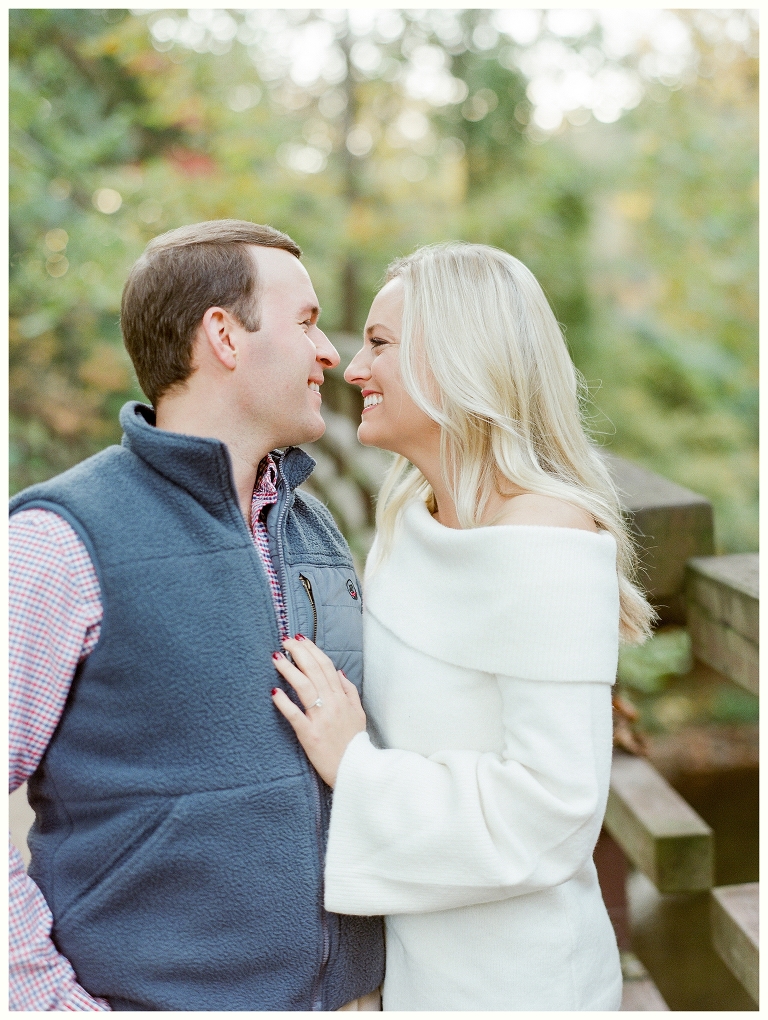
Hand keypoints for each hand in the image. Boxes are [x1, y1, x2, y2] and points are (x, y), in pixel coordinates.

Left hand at [271, 636, 365, 787]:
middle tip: (285, 641)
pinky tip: (274, 692)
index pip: (326, 666)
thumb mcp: (358, 713)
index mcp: (342, 698)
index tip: (300, 639)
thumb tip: (338, 671)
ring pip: (304, 687)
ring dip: (289, 670)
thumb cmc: (354, 742)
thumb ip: (349, 691)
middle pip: (314, 671)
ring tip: (276, 658)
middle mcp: (332, 704)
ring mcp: (321, 719)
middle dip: (298, 653)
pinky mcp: (310, 735)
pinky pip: (295, 716)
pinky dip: (284, 703)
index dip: (312, 650)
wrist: (356, 770)